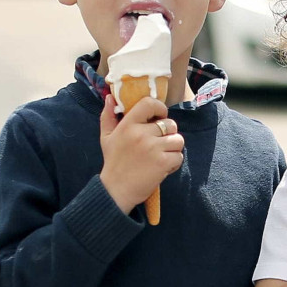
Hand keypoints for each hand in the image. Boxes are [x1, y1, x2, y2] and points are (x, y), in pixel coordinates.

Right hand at [100, 94, 184, 213]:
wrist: (116, 190)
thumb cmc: (113, 162)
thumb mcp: (107, 137)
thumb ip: (108, 115)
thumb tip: (111, 96)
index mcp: (128, 125)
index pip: (149, 103)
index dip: (160, 108)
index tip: (159, 117)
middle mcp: (141, 134)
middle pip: (170, 124)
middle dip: (168, 133)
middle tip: (158, 144)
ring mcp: (153, 148)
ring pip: (178, 139)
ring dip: (173, 148)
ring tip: (160, 155)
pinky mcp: (163, 163)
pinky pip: (179, 156)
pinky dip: (174, 162)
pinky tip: (162, 167)